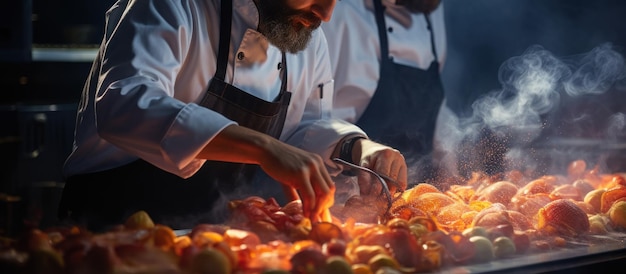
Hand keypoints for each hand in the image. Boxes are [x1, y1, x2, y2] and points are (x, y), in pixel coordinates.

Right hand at [198, 125, 334, 221]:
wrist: (266, 150)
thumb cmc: (277, 163)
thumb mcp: (292, 176)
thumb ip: (299, 191)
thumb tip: (303, 209)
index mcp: (318, 164)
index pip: (329, 185)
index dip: (326, 201)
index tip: (320, 214)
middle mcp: (317, 164)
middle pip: (329, 190)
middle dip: (324, 207)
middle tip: (316, 218)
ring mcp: (310, 167)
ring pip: (322, 194)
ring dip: (318, 209)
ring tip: (311, 219)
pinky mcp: (301, 172)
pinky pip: (310, 194)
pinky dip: (309, 207)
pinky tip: (304, 214)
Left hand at [353, 139, 407, 194]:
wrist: (374, 150)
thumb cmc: (368, 158)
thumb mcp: (363, 164)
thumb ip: (364, 176)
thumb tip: (364, 192)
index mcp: (386, 154)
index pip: (384, 174)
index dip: (378, 186)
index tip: (373, 195)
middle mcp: (397, 157)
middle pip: (393, 179)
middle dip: (385, 191)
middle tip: (378, 199)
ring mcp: (403, 162)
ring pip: (399, 183)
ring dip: (391, 192)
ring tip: (383, 197)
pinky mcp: (405, 168)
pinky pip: (403, 183)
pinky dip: (396, 189)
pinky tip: (389, 192)